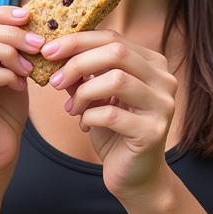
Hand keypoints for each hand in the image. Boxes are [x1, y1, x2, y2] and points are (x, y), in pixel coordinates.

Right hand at [0, 6, 42, 180]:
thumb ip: (11, 45)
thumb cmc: (4, 110)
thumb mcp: (10, 69)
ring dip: (7, 51)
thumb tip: (29, 15)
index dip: (0, 13)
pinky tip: (20, 86)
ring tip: (29, 66)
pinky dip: (6, 75)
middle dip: (10, 33)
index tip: (29, 16)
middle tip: (38, 43)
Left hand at [42, 30, 177, 198]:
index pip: (113, 38)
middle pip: (117, 52)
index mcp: (151, 64)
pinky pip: (111, 114)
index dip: (77, 41)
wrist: (133, 175)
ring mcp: (163, 105)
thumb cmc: (113, 130)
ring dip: (84, 92)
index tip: (48, 51)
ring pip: (116, 80)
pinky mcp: (154, 132)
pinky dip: (89, 117)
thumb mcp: (95, 95)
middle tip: (54, 80)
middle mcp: (164, 80)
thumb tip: (53, 50)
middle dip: (77, 62)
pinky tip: (84, 125)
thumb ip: (82, 72)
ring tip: (71, 108)